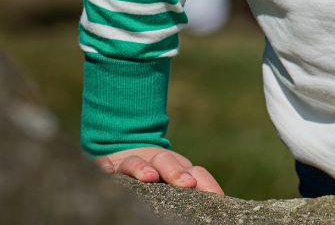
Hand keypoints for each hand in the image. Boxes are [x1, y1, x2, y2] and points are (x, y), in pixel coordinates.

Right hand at [96, 146, 223, 195]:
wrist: (125, 146)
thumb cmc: (157, 172)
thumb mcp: (176, 178)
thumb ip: (194, 185)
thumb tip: (219, 200)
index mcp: (177, 167)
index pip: (195, 171)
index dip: (205, 182)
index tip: (217, 196)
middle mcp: (154, 161)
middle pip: (167, 160)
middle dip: (177, 172)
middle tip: (187, 183)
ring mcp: (129, 161)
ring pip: (136, 160)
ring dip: (143, 167)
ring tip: (150, 177)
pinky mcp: (107, 165)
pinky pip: (103, 164)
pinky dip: (103, 166)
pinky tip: (104, 171)